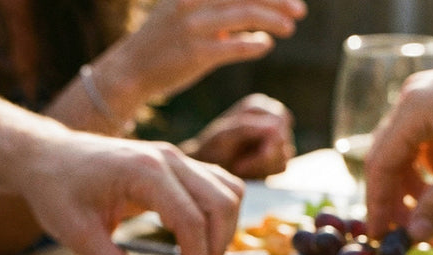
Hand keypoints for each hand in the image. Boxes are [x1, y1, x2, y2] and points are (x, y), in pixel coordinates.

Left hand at [22, 132, 242, 254]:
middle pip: (222, 204)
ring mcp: (176, 157)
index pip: (192, 221)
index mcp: (144, 172)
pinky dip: (218, 214)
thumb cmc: (56, 192)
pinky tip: (194, 238)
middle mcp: (168, 158)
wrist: (45, 156)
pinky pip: (219, 185)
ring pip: (229, 192)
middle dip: (216, 248)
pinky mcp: (177, 163)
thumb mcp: (78, 236)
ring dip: (223, 231)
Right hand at [119, 0, 306, 101]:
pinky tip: (266, 45)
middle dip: (277, 0)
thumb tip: (254, 24)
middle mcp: (193, 1)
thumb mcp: (185, 12)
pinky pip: (233, 47)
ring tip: (290, 28)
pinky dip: (252, 45)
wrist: (132, 69)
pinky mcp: (196, 54)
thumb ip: (216, 11)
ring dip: (272, 20)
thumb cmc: (163, 43)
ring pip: (243, 16)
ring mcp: (194, 27)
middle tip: (300, 10)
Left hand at [181, 94, 295, 177]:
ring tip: (240, 168)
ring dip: (262, 167)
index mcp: (258, 106)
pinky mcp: (277, 155)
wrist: (208, 167)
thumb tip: (276, 127)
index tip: (240, 159)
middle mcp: (270, 117)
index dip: (264, 142)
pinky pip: (282, 167)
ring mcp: (276, 137)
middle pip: (283, 141)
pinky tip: (248, 171)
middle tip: (239, 167)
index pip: (278, 122)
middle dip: (263, 158)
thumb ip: (248, 128)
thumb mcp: (224, 136)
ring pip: (285, 156)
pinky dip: (265, 173)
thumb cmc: (212, 148)